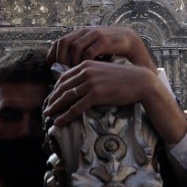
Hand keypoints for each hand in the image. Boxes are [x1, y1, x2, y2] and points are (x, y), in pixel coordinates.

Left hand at [41, 60, 155, 124]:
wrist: (140, 82)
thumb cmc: (124, 78)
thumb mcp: (103, 71)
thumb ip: (91, 75)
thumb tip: (80, 86)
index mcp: (86, 65)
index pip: (64, 77)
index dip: (56, 89)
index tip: (52, 98)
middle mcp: (86, 72)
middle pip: (62, 87)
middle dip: (53, 99)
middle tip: (47, 109)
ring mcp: (90, 83)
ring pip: (67, 98)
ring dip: (55, 108)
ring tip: (49, 116)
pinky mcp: (96, 95)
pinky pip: (76, 107)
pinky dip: (66, 116)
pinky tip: (59, 121)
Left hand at [48, 26, 154, 69]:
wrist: (130, 41)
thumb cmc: (110, 48)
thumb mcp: (93, 46)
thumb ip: (80, 51)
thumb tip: (64, 66)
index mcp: (81, 33)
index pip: (61, 41)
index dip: (54, 53)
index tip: (52, 66)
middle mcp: (86, 32)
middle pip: (65, 42)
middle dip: (60, 58)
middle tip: (60, 72)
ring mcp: (95, 35)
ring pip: (75, 47)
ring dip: (71, 61)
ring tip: (72, 73)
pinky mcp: (104, 42)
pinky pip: (89, 52)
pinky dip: (84, 62)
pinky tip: (85, 71)